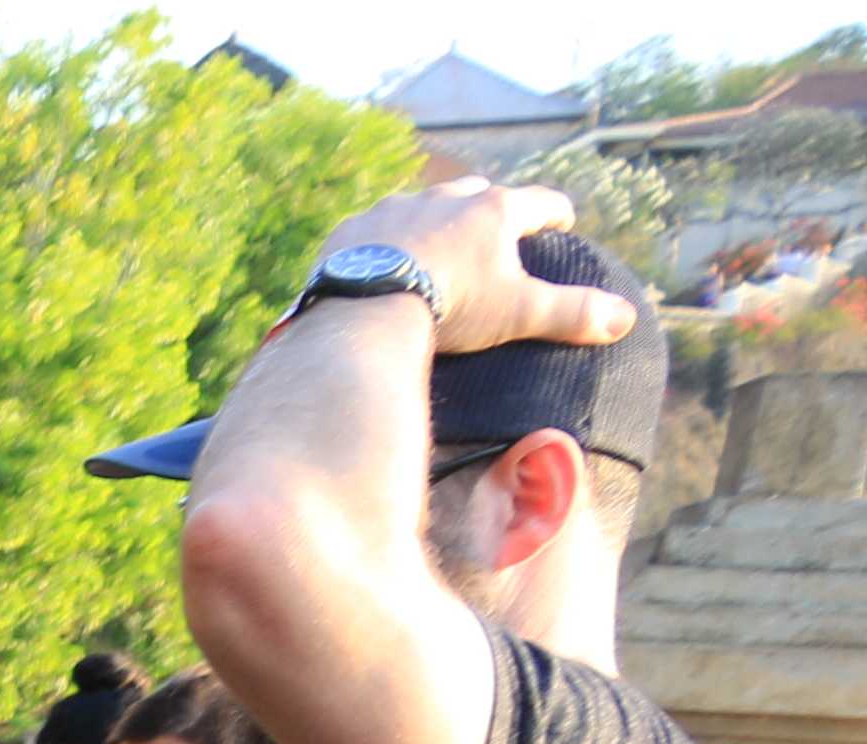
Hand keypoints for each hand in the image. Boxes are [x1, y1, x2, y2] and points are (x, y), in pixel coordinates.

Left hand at [316, 176, 647, 357]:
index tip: (561, 224)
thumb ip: (571, 313)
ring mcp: (395, 209)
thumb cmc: (452, 308)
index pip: (541, 202)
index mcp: (494, 210)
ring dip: (432, 217)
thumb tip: (625, 320)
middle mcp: (445, 197)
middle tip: (493, 231)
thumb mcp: (517, 313)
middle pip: (479, 191)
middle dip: (490, 206)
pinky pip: (372, 227)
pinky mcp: (351, 228)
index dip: (555, 214)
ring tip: (434, 241)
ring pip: (423, 203)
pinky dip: (382, 239)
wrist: (365, 311)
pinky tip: (380, 255)